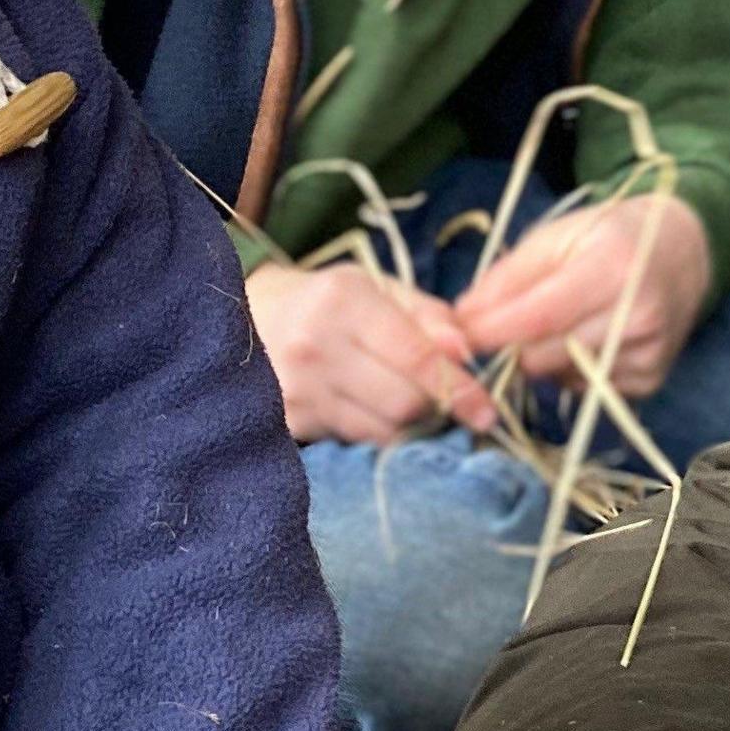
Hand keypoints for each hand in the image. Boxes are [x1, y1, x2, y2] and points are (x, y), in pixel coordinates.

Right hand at [244, 260, 501, 444]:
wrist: (242, 318)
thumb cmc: (327, 302)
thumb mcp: (377, 290)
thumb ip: (428, 317)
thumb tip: (465, 351)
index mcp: (344, 301)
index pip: (416, 357)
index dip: (460, 388)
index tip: (488, 411)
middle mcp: (315, 346)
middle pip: (402, 402)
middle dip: (436, 407)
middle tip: (449, 402)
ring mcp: (296, 390)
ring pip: (381, 430)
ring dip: (410, 425)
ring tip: (409, 402)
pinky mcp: (288, 422)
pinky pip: (355, 440)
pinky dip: (377, 431)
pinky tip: (372, 409)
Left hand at [452, 192, 711, 399]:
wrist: (683, 252)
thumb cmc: (610, 236)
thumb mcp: (557, 235)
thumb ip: (508, 276)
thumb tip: (462, 318)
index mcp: (613, 268)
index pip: (540, 315)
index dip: (492, 330)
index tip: (457, 334)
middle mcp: (637, 316)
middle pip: (544, 354)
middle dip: (512, 345)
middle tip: (502, 325)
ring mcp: (648, 353)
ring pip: (559, 377)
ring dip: (540, 358)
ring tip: (553, 324)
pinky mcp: (650, 381)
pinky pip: (584, 390)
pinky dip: (568, 371)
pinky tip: (581, 341)